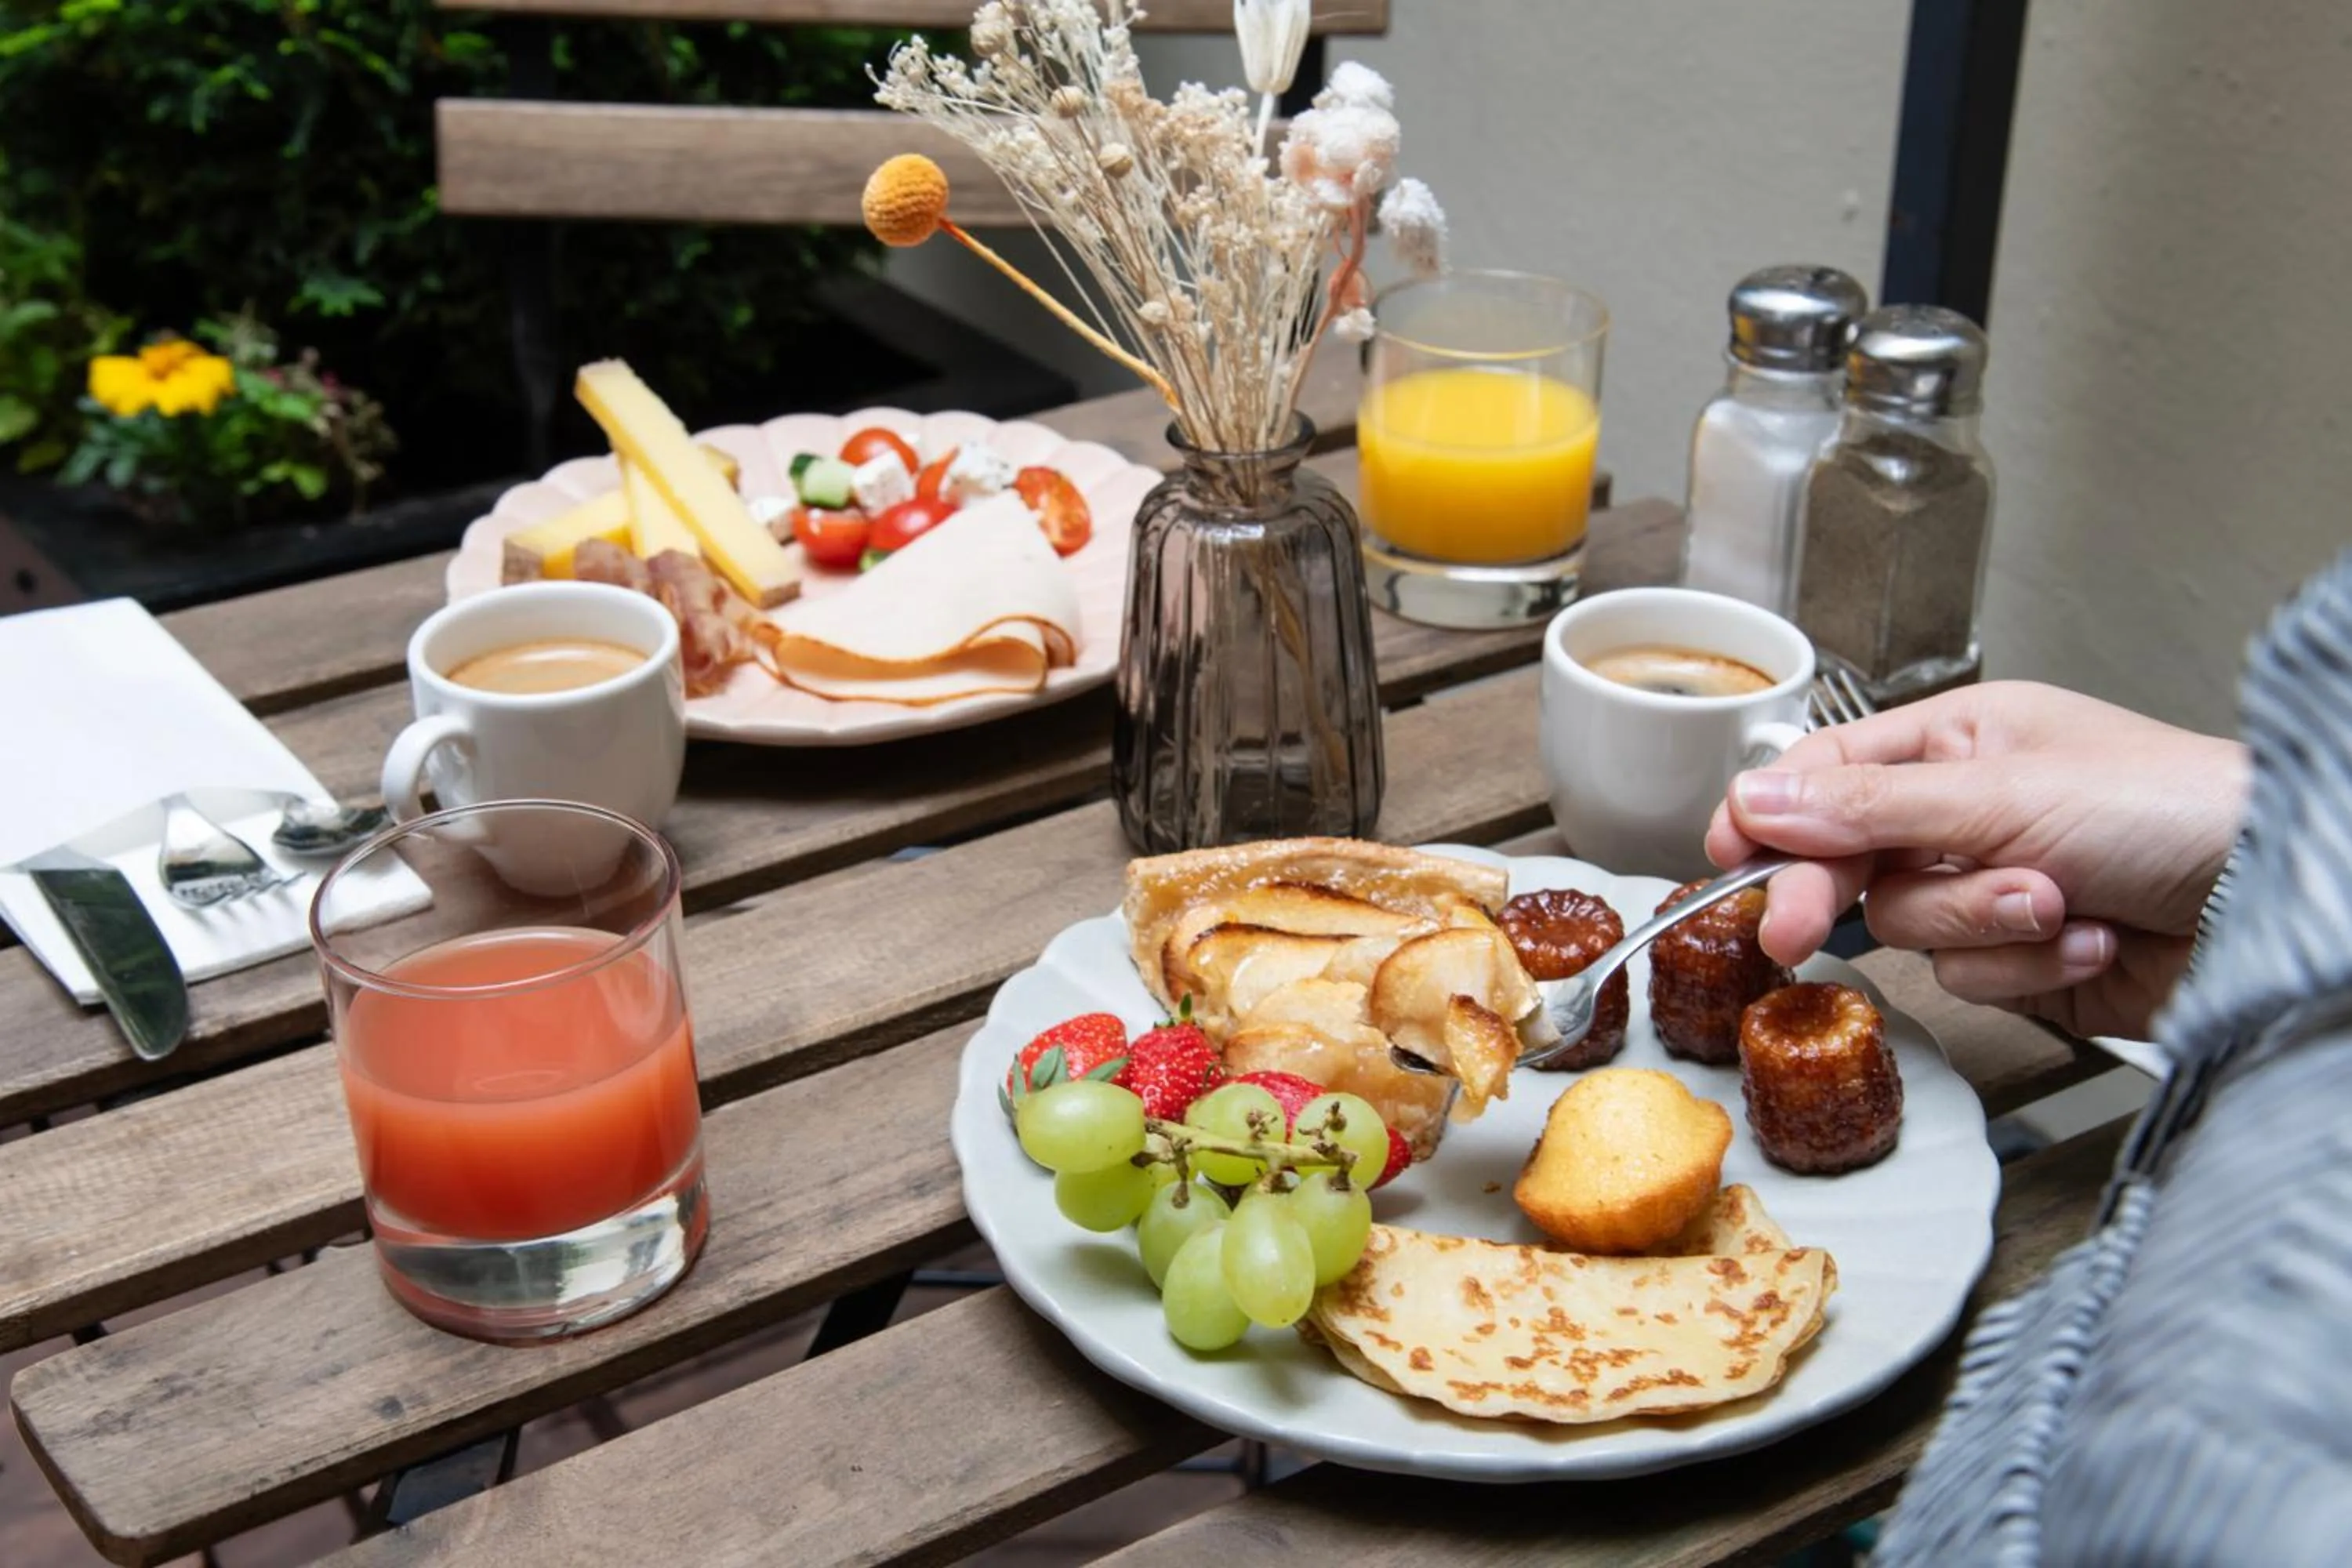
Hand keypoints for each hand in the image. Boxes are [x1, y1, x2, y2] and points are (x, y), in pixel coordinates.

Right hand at [1705, 681, 2248, 1038]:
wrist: (2280, 902)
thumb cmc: (2172, 807)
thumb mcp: (2001, 791)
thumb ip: (1869, 807)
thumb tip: (1756, 802)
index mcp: (1959, 741)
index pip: (1828, 775)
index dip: (1770, 816)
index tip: (1725, 857)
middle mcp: (1968, 813)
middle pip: (1852, 861)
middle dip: (1842, 893)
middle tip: (1796, 933)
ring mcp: (1995, 891)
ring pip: (1911, 929)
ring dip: (1981, 924)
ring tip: (2055, 900)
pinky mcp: (2026, 964)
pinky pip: (1970, 978)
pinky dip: (2027, 968)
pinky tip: (2091, 935)